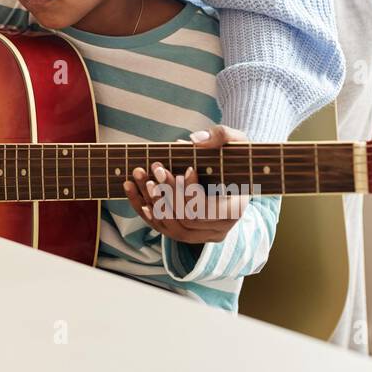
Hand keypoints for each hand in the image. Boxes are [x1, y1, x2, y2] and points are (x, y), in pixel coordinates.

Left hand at [123, 125, 250, 244]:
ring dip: (151, 199)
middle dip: (167, 192)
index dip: (190, 190)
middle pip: (186, 218)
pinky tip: (134, 189)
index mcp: (234, 210)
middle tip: (156, 168)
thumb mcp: (238, 142)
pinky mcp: (185, 234)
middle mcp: (218, 229)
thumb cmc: (235, 160)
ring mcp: (200, 235)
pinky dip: (144, 209)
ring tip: (141, 175)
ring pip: (170, 224)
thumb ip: (222, 136)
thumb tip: (194, 140)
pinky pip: (160, 227)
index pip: (206, 209)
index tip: (186, 167)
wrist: (233, 180)